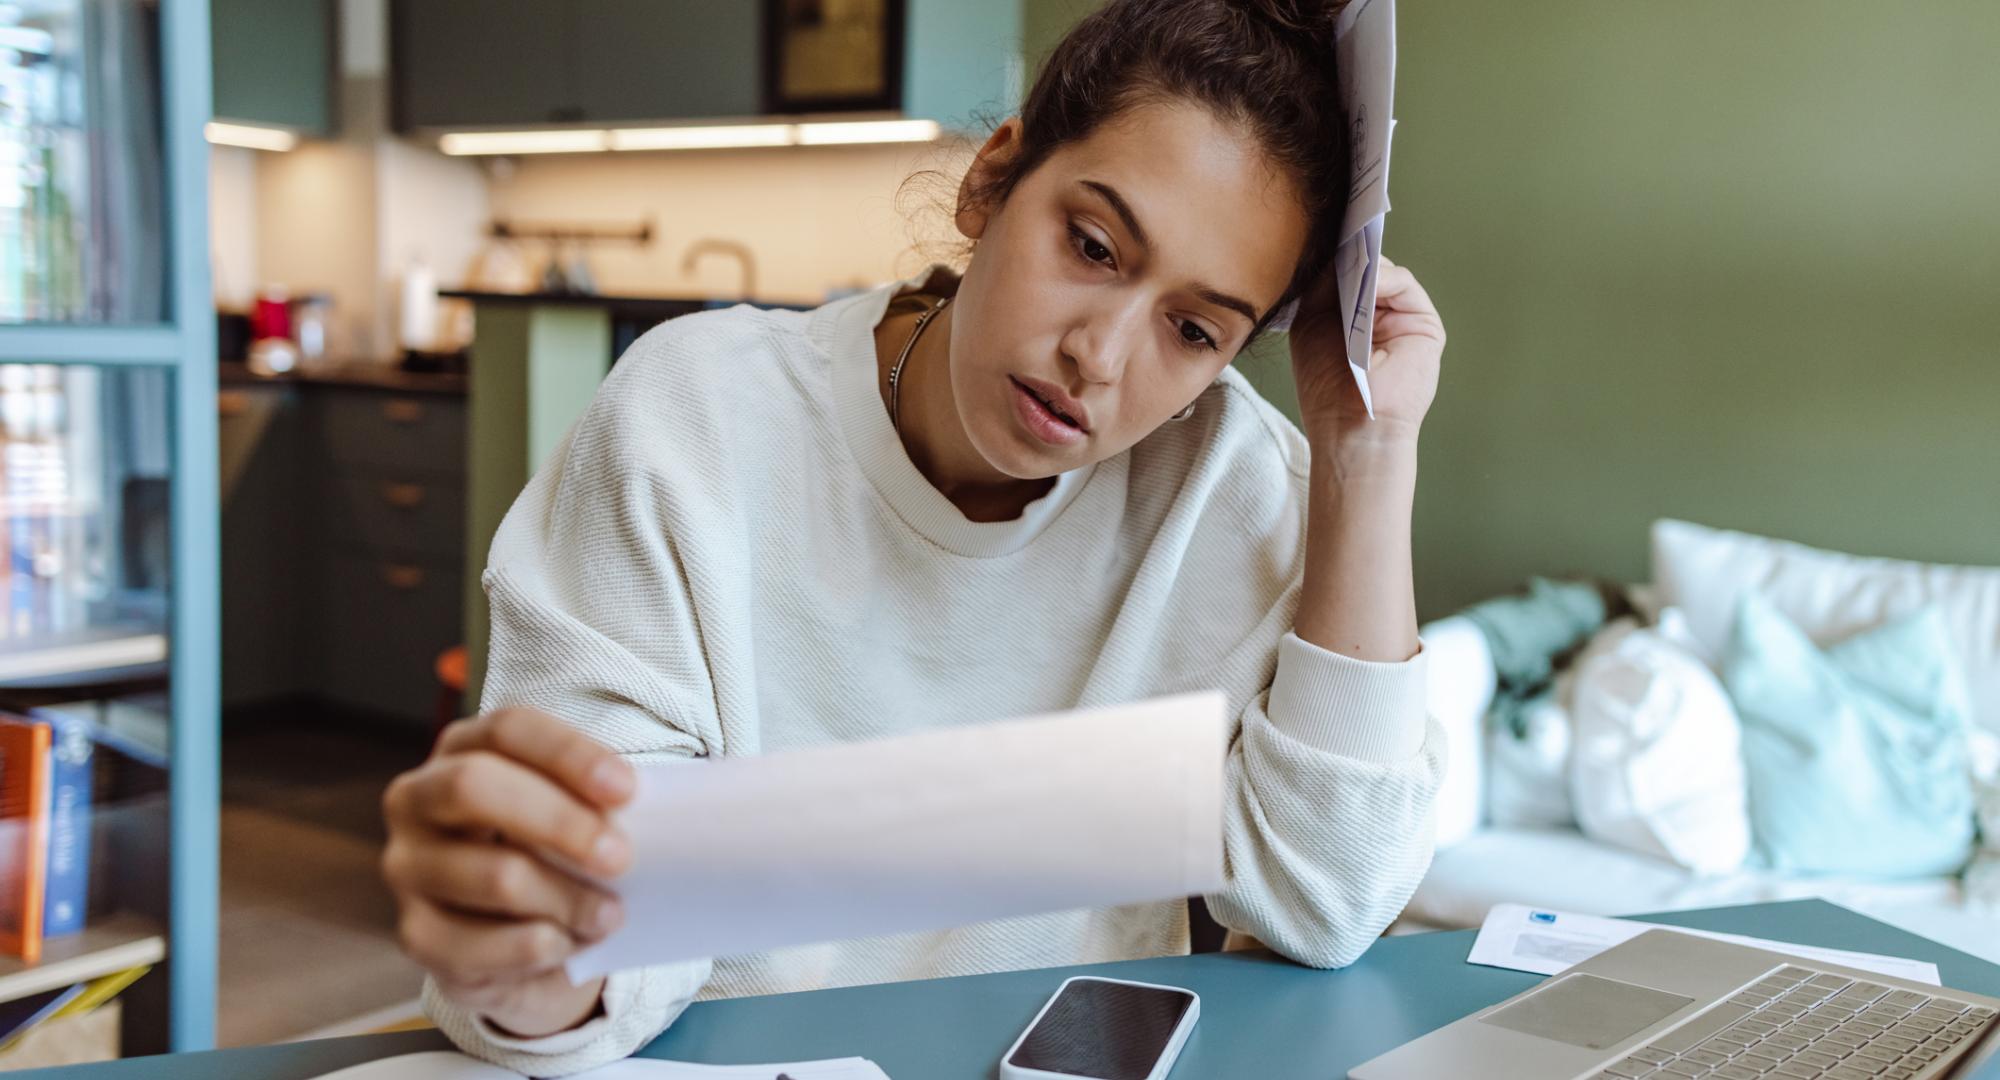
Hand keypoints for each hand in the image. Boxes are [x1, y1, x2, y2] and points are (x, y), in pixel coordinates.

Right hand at [381, 708, 636, 1037]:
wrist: (519, 935)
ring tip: (610, 913)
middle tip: (621, 858)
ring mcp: (408, 867)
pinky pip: (480, 944)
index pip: (509, 730)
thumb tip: (660, 809)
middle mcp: (417, 799)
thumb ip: (602, 802)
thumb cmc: (557, 853)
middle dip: (560, 821)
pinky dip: (539, 947)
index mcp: (463, 749)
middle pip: (476, 787)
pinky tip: (567, 944)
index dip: (569, 755)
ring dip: (567, 899)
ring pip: (493, 874)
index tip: (628, 790)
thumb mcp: (577, 813)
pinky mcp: (415, 933)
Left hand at [1286, 255, 1445, 449]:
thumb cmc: (1325, 386)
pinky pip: (1404, 285)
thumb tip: (1336, 248)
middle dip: (1349, 257)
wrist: (1351, 427)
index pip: (1346, 274)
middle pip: (1366, 269)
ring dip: (1363, 267)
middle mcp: (1378, 316)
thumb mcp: (1312, 322)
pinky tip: (1366, 283)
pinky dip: (1384, 278)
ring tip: (1347, 269)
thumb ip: (1324, 285)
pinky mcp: (1424, 324)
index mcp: (1351, 317)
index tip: (1320, 238)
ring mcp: (1402, 319)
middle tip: (1333, 246)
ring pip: (1384, 273)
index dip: (1335, 257)